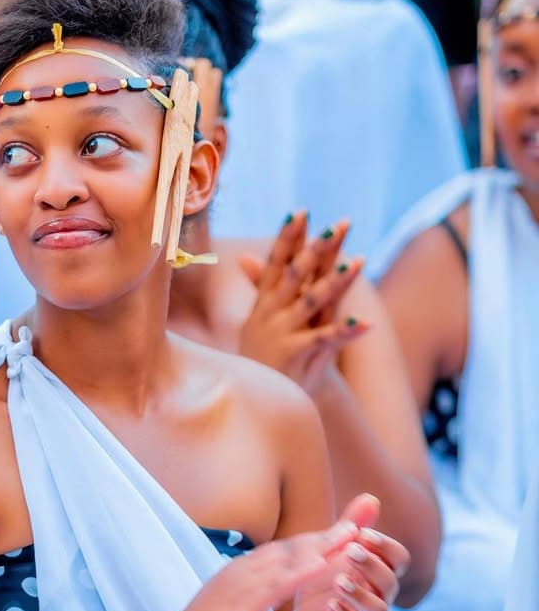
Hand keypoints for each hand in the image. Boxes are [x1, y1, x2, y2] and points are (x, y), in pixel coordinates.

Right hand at [173, 505, 363, 610]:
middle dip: (324, 536)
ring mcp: (241, 585)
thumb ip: (240, 597)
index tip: (337, 535)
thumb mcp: (224, 609)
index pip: (281, 551)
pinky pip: (278, 585)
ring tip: (352, 535)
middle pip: (290, 547)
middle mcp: (241, 570)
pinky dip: (302, 571)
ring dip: (322, 546)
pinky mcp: (243, 604)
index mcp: (237, 572)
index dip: (311, 542)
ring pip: (289, 559)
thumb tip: (253, 596)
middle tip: (356, 524)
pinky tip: (324, 565)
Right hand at [237, 212, 367, 395]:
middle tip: (336, 227)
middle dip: (316, 250)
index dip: (288, 238)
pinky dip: (346, 331)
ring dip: (335, 282)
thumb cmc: (264, 356)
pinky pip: (325, 340)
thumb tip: (245, 256)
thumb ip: (259, 286)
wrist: (260, 399)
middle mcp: (270, 313)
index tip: (301, 211)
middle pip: (296, 275)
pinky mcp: (296, 355)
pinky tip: (365, 322)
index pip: (276, 263)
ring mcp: (282, 333)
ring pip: (312, 302)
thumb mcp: (258, 320)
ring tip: (357, 263)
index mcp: (264, 302)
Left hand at [291, 496, 409, 610]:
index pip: (399, 558)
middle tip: (349, 551)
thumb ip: (352, 526)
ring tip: (339, 581)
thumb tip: (372, 497)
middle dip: (372, 565)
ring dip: (360, 594)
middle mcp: (380, 597)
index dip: (385, 546)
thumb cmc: (321, 581)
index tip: (361, 534)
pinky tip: (330, 606)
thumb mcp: (330, 550)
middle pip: (390, 581)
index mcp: (379, 572)